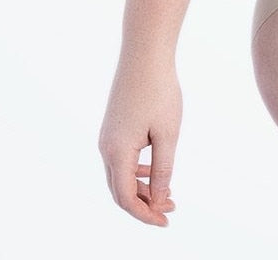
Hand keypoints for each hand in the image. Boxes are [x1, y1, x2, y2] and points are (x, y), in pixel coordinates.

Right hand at [98, 58, 182, 225]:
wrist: (144, 56)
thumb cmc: (159, 92)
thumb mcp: (168, 133)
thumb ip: (163, 168)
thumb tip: (160, 198)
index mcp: (117, 153)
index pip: (126, 198)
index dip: (145, 214)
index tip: (166, 222)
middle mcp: (106, 148)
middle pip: (120, 190)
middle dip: (144, 204)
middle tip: (171, 210)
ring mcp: (107, 137)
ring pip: (120, 175)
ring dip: (142, 188)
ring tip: (168, 193)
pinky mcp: (112, 126)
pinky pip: (121, 159)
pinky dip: (137, 171)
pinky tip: (155, 169)